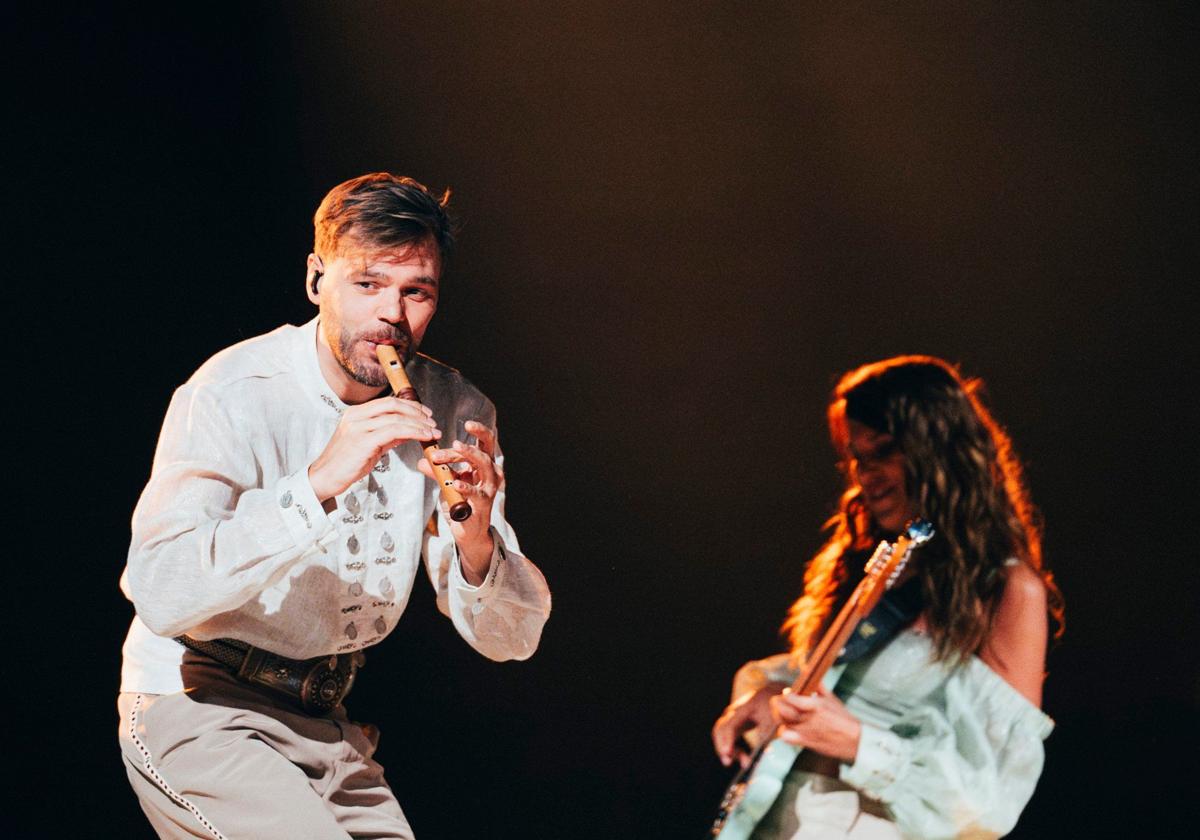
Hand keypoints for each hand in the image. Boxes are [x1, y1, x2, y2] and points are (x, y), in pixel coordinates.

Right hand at [308, 396, 439, 501]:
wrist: (325, 478)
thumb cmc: (346, 464)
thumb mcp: (370, 445)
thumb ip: (388, 436)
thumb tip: (409, 432)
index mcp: (356, 413)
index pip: (388, 402)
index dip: (410, 406)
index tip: (426, 413)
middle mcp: (356, 416)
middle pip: (394, 405)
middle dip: (417, 412)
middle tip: (433, 421)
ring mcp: (358, 427)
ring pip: (396, 418)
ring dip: (419, 424)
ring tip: (433, 432)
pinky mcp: (363, 441)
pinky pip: (394, 431)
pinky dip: (413, 432)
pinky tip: (423, 437)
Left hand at [419, 420, 500, 581]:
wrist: (468, 530)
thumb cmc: (462, 503)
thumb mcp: (447, 482)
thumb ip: (437, 471)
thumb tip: (422, 460)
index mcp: (484, 465)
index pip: (485, 442)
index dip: (478, 431)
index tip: (466, 423)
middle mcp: (491, 473)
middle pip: (485, 450)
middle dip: (473, 440)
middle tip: (455, 439)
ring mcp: (489, 488)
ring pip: (483, 465)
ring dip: (467, 455)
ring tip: (454, 448)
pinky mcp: (483, 504)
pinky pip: (475, 493)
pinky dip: (465, 487)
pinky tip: (454, 483)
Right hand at [712, 684, 784, 767]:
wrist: (770, 694)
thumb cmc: (772, 706)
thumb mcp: (772, 718)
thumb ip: (766, 733)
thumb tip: (760, 751)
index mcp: (742, 710)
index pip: (729, 725)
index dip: (727, 740)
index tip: (727, 753)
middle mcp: (732, 713)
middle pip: (719, 730)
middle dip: (721, 747)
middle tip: (728, 762)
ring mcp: (731, 719)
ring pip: (722, 736)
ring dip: (729, 751)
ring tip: (744, 763)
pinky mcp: (734, 725)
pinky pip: (728, 739)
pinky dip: (734, 750)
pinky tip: (744, 758)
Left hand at [771, 683, 861, 762]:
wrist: (855, 740)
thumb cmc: (844, 719)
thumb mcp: (833, 699)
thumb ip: (819, 688)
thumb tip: (813, 676)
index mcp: (815, 705)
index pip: (790, 697)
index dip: (786, 695)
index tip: (787, 694)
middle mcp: (808, 718)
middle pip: (781, 709)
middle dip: (777, 704)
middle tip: (778, 702)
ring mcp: (806, 731)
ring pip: (782, 722)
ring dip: (779, 717)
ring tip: (783, 714)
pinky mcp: (806, 742)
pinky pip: (786, 737)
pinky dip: (784, 732)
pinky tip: (788, 728)